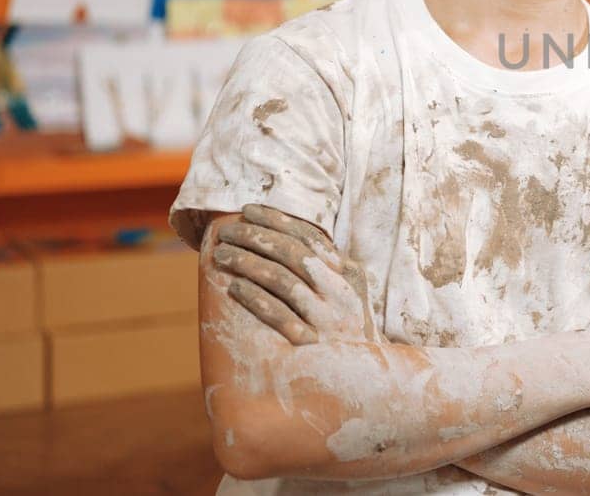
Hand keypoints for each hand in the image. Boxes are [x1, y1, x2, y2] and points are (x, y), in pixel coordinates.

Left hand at [213, 203, 380, 345]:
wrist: (366, 379)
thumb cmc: (348, 331)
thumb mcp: (349, 293)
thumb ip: (328, 267)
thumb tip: (291, 236)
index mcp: (348, 275)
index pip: (310, 238)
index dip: (278, 220)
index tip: (249, 210)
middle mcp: (340, 293)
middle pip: (294, 254)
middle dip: (258, 237)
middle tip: (229, 231)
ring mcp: (327, 319)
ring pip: (283, 281)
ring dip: (249, 264)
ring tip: (223, 255)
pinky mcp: (312, 345)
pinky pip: (279, 317)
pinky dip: (255, 299)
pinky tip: (234, 287)